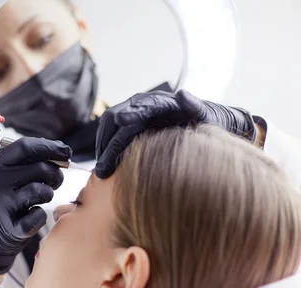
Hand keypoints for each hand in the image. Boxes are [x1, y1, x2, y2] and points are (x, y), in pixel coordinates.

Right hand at [0, 137, 70, 275]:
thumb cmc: (8, 198)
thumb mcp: (9, 174)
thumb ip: (30, 161)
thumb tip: (63, 151)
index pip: (24, 147)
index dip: (50, 147)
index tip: (66, 152)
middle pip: (39, 168)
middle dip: (55, 174)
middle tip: (55, 181)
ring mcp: (2, 205)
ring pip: (41, 190)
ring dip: (48, 193)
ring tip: (42, 197)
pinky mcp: (11, 227)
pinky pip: (39, 216)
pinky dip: (41, 216)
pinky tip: (32, 215)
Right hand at [95, 90, 257, 178]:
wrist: (208, 124)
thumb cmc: (208, 121)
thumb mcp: (206, 114)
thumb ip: (194, 105)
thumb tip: (182, 93)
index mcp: (161, 101)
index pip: (140, 105)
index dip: (131, 113)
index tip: (121, 121)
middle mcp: (144, 105)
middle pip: (116, 118)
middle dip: (108, 141)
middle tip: (104, 167)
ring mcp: (136, 116)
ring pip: (111, 127)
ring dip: (104, 147)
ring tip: (102, 170)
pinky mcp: (133, 127)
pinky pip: (114, 135)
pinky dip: (107, 149)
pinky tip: (108, 164)